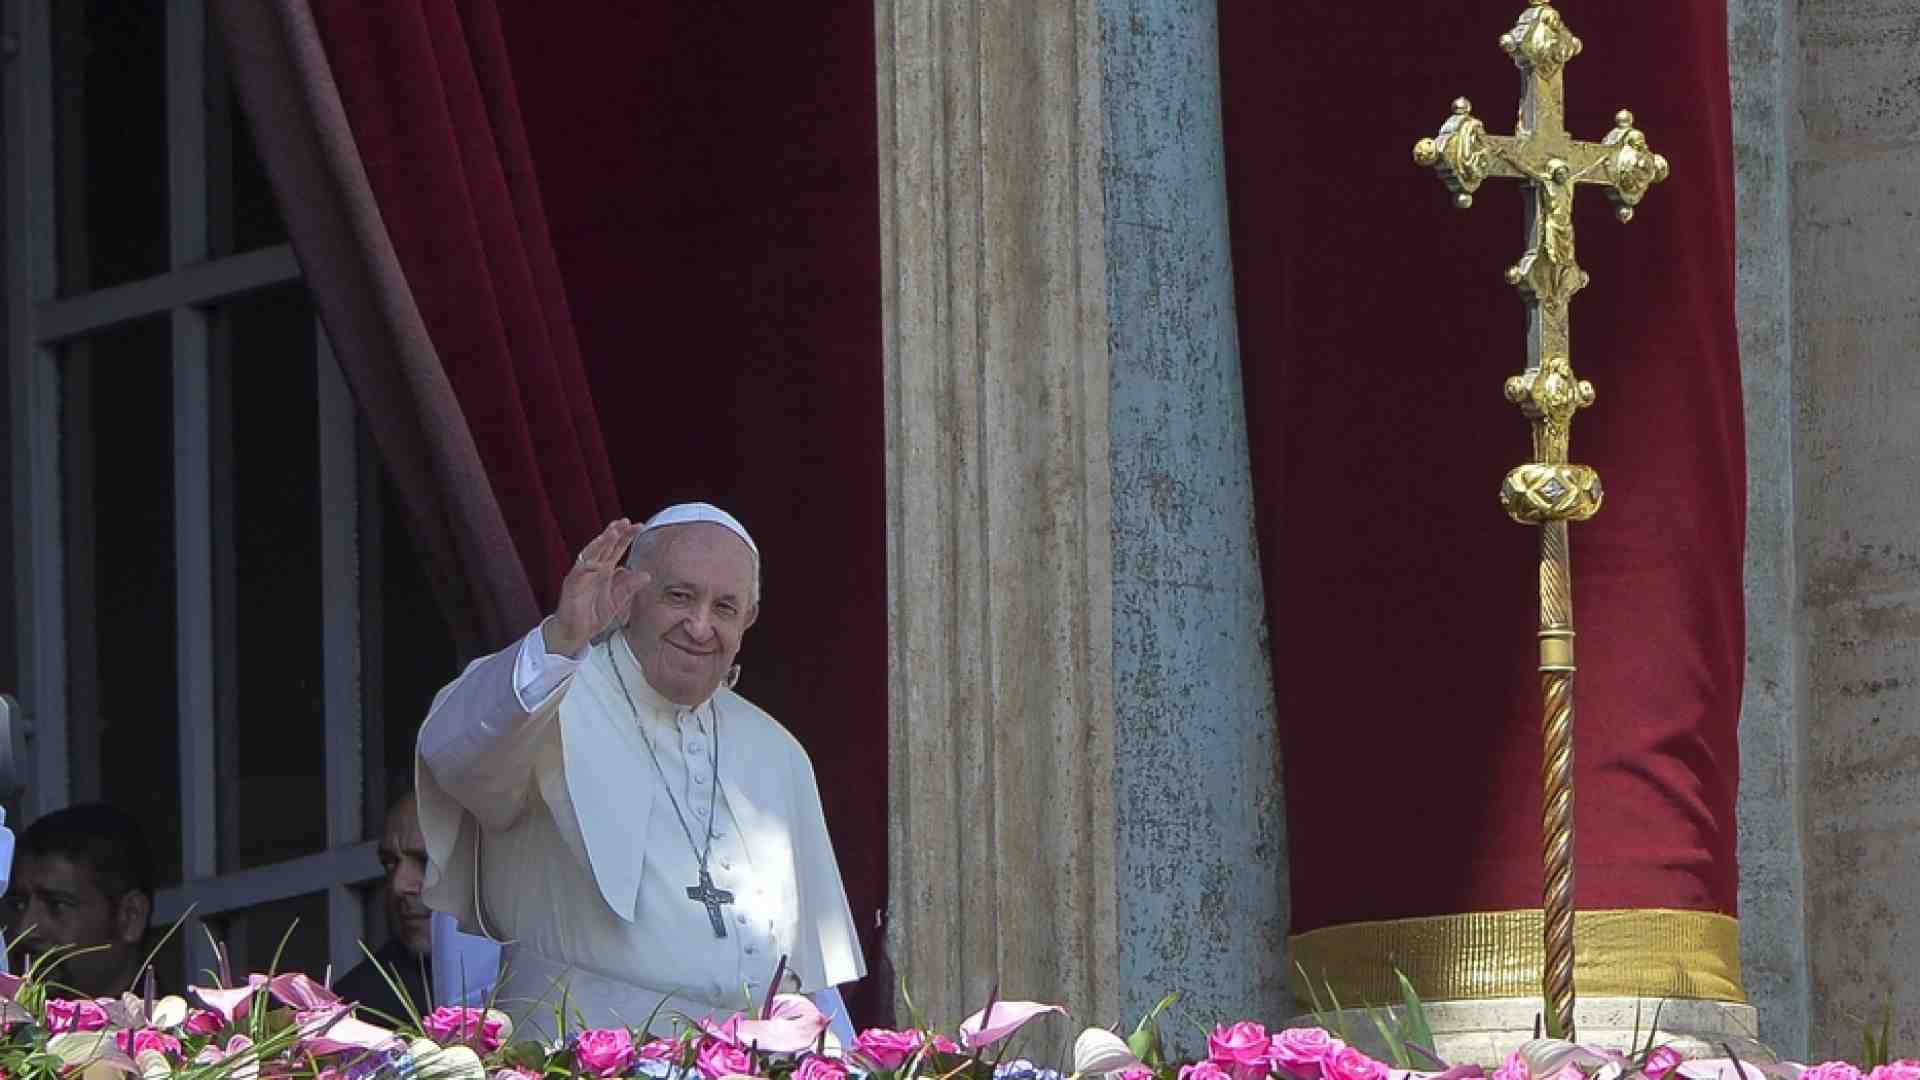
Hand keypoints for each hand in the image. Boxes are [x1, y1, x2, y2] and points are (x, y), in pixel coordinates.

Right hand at [545, 519, 649, 656]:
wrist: (576, 632)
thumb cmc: (594, 615)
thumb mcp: (618, 601)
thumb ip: (630, 587)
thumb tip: (647, 575)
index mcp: (605, 570)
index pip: (617, 548)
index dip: (626, 537)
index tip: (638, 526)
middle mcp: (594, 568)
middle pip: (604, 546)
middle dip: (614, 533)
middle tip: (624, 522)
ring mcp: (582, 575)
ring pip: (590, 554)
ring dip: (600, 543)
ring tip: (610, 533)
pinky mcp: (572, 585)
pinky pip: (579, 573)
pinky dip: (586, 567)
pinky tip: (596, 563)